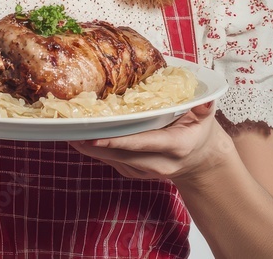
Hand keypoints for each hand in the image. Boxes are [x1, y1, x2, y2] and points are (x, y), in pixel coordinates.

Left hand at [67, 101, 234, 184]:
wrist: (200, 163)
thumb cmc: (198, 133)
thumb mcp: (205, 119)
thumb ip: (203, 107)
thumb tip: (204, 99)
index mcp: (175, 147)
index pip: (143, 143)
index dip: (118, 141)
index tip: (95, 136)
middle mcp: (159, 163)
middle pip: (121, 154)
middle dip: (94, 143)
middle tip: (71, 129)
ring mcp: (145, 172)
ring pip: (113, 160)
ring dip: (89, 148)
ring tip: (68, 133)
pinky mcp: (134, 173)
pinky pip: (111, 162)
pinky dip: (95, 151)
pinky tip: (78, 139)